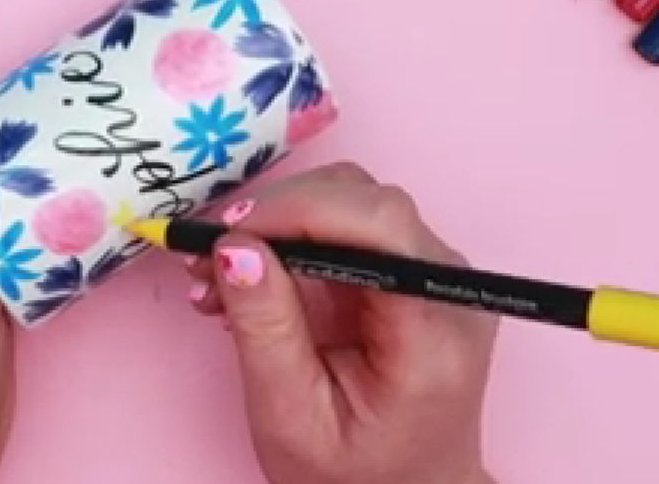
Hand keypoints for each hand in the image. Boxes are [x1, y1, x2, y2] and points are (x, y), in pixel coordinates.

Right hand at [187, 163, 496, 483]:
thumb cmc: (357, 477)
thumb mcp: (292, 419)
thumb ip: (266, 332)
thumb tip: (235, 248)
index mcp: (433, 333)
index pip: (380, 225)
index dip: (299, 210)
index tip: (229, 234)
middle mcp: (450, 289)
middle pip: (365, 202)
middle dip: (277, 218)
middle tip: (208, 262)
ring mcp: (436, 274)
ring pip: (352, 202)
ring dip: (279, 225)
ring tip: (221, 278)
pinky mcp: (412, 271)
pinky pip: (349, 228)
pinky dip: (292, 241)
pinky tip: (250, 278)